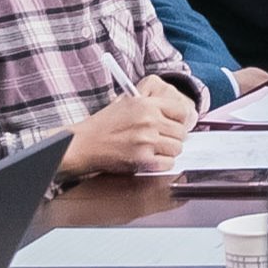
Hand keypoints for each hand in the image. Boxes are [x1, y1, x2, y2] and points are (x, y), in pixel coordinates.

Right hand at [59, 77, 201, 178]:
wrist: (85, 143)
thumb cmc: (104, 125)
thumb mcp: (127, 103)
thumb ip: (151, 105)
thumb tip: (175, 112)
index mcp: (146, 104)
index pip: (182, 111)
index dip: (180, 120)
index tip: (175, 125)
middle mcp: (149, 121)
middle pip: (181, 133)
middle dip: (173, 137)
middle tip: (162, 140)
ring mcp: (146, 141)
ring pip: (177, 149)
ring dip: (168, 151)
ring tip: (154, 149)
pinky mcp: (143, 159)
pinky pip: (168, 163)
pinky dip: (162, 163)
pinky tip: (150, 158)